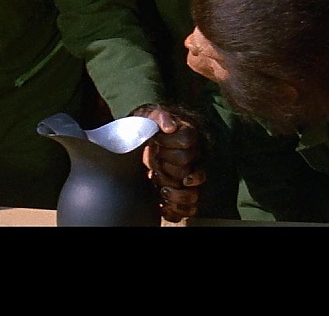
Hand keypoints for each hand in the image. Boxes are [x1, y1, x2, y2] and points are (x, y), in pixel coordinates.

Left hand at [134, 104, 205, 222]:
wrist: (133, 147)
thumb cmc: (143, 130)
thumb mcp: (148, 116)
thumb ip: (159, 116)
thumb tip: (170, 128)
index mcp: (189, 137)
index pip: (187, 141)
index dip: (168, 143)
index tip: (155, 143)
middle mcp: (194, 159)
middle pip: (186, 166)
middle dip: (167, 166)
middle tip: (154, 163)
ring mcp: (190, 179)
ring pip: (194, 194)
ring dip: (175, 194)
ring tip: (160, 188)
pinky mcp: (182, 195)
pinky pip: (189, 210)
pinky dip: (175, 210)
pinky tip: (161, 205)